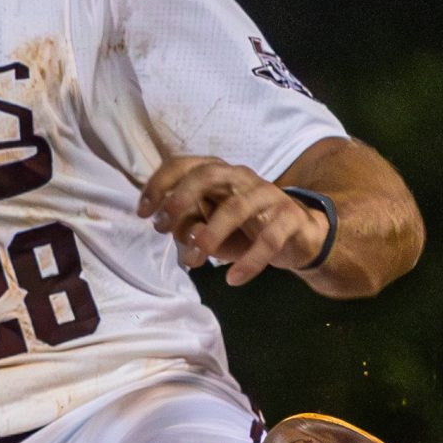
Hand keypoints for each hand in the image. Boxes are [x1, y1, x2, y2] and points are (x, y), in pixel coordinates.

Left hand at [136, 156, 328, 284]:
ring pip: (238, 207)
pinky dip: (249, 260)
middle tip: (163, 226)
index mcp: (219, 174)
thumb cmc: (246, 229)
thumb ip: (189, 224)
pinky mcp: (290, 218)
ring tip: (194, 261)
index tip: (142, 211)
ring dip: (212, 234)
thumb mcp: (211, 228)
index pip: (185, 164)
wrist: (299, 236)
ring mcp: (268, 195)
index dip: (160, 184)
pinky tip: (233, 278)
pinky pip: (269, 238)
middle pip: (209, 174)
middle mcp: (242, 177)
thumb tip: (169, 228)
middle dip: (182, 197)